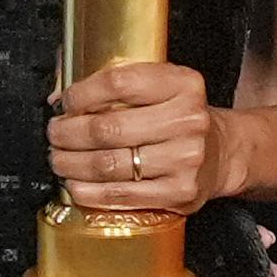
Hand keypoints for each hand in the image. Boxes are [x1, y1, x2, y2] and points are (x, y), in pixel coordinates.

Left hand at [50, 58, 239, 213]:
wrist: (221, 154)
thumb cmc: (178, 118)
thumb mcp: (159, 88)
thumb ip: (114, 84)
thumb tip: (59, 97)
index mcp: (183, 84)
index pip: (119, 82)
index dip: (82, 93)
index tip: (65, 102)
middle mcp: (189, 119)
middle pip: (108, 127)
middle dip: (68, 133)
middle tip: (55, 134)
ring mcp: (187, 159)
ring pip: (109, 164)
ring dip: (72, 163)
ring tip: (59, 159)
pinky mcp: (180, 192)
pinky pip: (121, 194)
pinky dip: (89, 191)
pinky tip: (75, 184)